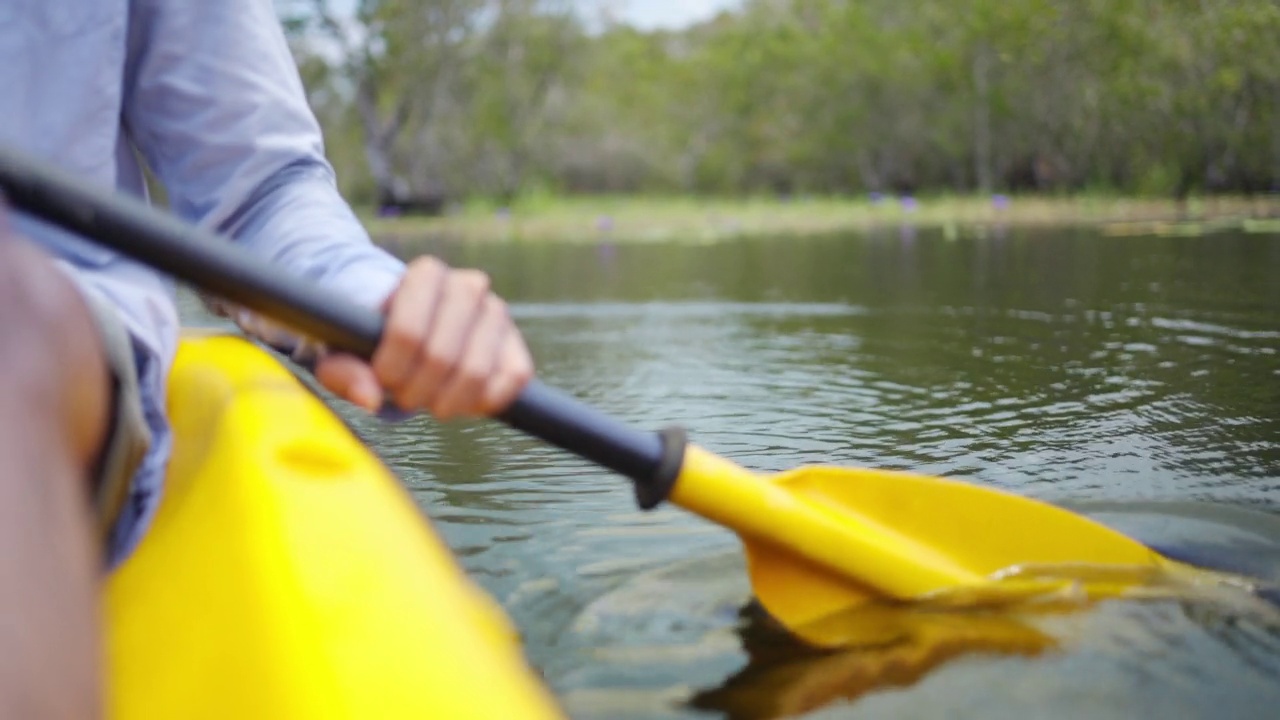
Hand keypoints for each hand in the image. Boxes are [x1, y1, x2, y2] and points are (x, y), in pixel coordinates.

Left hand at [314, 256, 533, 418]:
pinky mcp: (515, 345)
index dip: (391, 369)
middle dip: (416, 390)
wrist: (409, 327)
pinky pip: (513, 379)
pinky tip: (461, 402)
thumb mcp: (342, 349)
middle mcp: (468, 286)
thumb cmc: (371, 336)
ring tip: (429, 401)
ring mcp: (497, 314)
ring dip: (446, 401)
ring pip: (476, 372)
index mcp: (425, 275)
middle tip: (402, 396)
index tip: (381, 379)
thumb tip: (369, 398)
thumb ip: (344, 371)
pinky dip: (485, 401)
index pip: (409, 332)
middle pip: (441, 356)